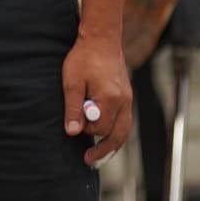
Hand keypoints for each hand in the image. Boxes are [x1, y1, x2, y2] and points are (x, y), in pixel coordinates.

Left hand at [62, 29, 132, 165]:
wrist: (101, 40)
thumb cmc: (83, 58)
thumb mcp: (71, 82)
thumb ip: (73, 108)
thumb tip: (73, 132)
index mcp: (110, 98)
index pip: (101, 128)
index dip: (87, 131)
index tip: (76, 127)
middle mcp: (124, 101)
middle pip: (118, 135)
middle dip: (104, 150)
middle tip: (88, 160)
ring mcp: (128, 99)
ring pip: (125, 131)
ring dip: (112, 145)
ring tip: (99, 156)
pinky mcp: (127, 97)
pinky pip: (125, 121)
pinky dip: (117, 133)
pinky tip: (107, 138)